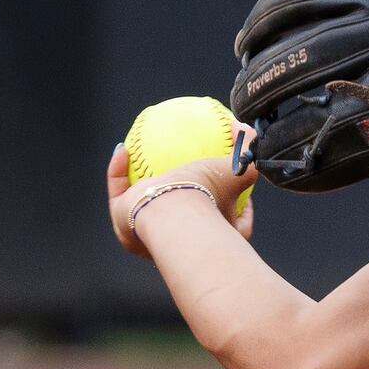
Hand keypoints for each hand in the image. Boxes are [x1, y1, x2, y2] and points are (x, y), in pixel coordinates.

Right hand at [107, 124, 259, 259]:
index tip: (234, 183)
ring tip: (140, 159)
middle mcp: (178, 237)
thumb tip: (250, 131)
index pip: (232, 221)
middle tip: (184, 171)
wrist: (171, 218)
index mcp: (211, 233)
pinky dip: (119, 171)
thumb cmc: (208, 197)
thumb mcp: (236, 173)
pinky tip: (121, 149)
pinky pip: (119, 193)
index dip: (237, 205)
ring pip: (143, 210)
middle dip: (183, 195)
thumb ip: (246, 153)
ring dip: (143, 185)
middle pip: (183, 218)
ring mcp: (147, 233)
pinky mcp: (123, 222)